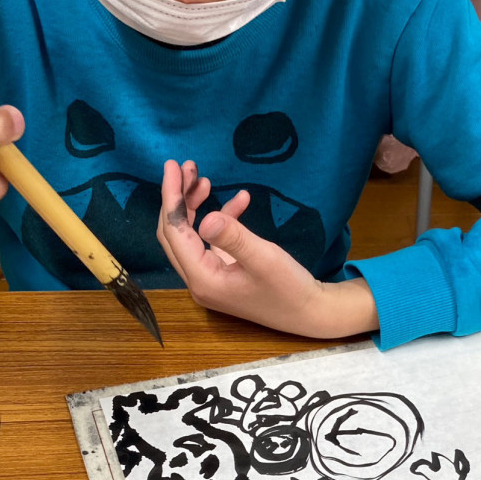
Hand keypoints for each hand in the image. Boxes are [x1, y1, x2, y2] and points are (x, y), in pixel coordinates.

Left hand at [156, 159, 378, 338]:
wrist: (309, 314)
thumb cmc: (289, 289)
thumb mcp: (264, 259)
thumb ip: (234, 237)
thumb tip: (206, 217)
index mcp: (203, 279)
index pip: (174, 233)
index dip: (171, 198)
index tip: (173, 166)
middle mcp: (199, 281)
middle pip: (174, 235)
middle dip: (177, 199)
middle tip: (187, 166)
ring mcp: (211, 278)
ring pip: (190, 237)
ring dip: (193, 207)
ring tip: (203, 178)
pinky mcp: (224, 274)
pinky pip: (211, 242)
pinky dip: (220, 219)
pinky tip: (241, 199)